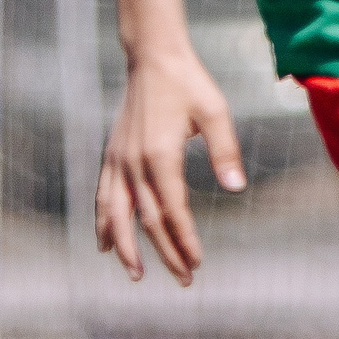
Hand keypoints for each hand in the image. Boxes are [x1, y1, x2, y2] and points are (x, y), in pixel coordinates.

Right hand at [96, 45, 245, 283]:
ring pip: (116, 214)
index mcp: (160, 155)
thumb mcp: (216, 113)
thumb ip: (226, 152)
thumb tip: (236, 188)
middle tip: (183, 280)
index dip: (184, 240)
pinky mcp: (112, 155)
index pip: (172, 210)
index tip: (197, 262)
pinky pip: (103, 196)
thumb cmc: (189, 84)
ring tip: (136, 275)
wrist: (153, 59)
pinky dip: (103, 222)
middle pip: (147, 220)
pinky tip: (106, 243)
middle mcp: (133, 162)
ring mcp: (118, 160)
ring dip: (126, 247)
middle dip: (164, 253)